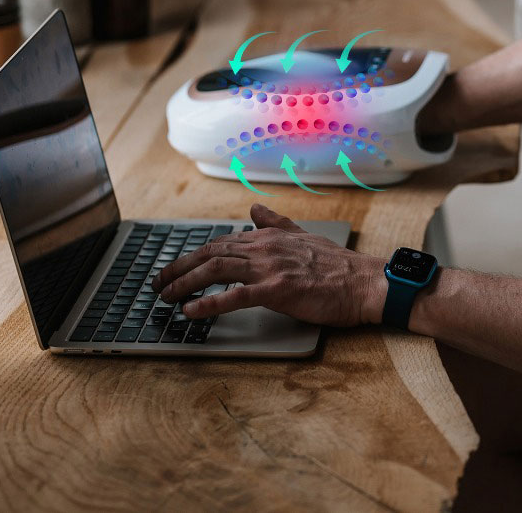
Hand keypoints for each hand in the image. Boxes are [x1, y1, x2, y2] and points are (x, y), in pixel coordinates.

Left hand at [152, 203, 386, 325]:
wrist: (364, 283)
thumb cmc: (338, 266)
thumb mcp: (304, 236)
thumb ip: (276, 223)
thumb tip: (255, 209)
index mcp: (270, 237)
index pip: (221, 242)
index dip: (193, 255)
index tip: (175, 267)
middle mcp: (266, 248)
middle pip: (211, 254)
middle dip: (178, 267)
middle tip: (158, 283)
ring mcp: (271, 268)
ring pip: (216, 270)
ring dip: (184, 283)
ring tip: (166, 296)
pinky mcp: (278, 291)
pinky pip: (234, 296)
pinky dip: (208, 303)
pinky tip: (191, 311)